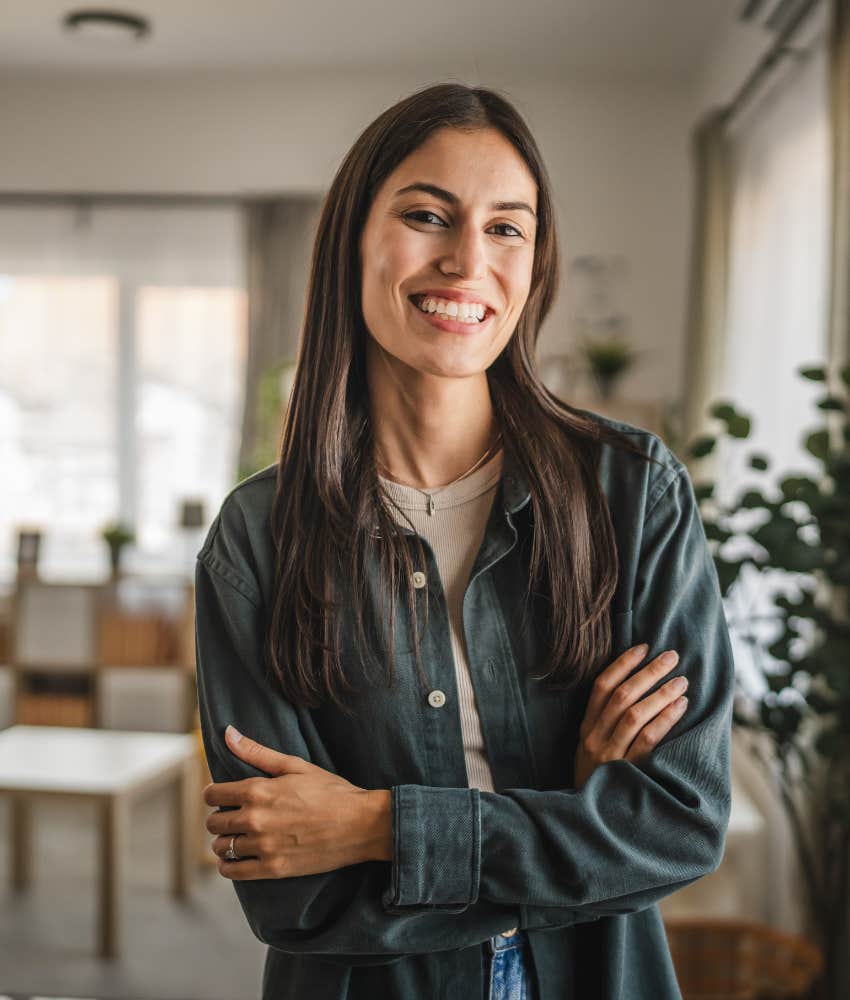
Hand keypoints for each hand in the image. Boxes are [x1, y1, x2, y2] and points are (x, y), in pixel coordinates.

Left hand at [203, 724, 392, 879]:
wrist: (361, 824)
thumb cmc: (330, 791)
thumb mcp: (295, 765)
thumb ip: (257, 752)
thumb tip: (228, 733)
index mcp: (258, 791)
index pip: (213, 794)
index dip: (214, 794)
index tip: (221, 796)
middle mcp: (255, 819)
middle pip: (214, 822)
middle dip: (219, 817)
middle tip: (232, 816)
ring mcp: (263, 846)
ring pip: (221, 848)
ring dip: (224, 842)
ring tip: (237, 837)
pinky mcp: (273, 869)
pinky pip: (234, 871)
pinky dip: (229, 866)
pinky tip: (237, 858)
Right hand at [574, 643, 688, 788]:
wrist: (590, 820)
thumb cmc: (599, 779)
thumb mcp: (592, 748)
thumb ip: (606, 723)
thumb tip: (637, 688)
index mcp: (586, 727)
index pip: (601, 686)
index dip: (623, 664)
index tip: (644, 647)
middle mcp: (595, 737)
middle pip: (622, 695)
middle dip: (648, 672)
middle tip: (672, 657)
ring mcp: (610, 755)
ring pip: (635, 714)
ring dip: (661, 693)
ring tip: (682, 680)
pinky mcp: (627, 771)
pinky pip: (647, 740)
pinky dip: (665, 719)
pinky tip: (681, 706)